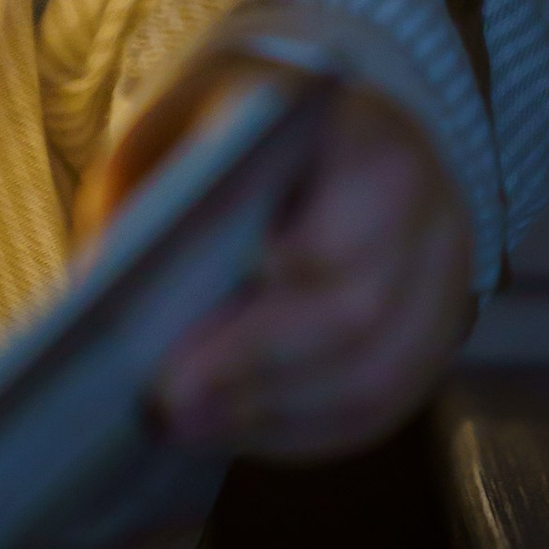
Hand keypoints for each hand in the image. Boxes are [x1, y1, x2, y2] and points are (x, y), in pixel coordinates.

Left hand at [84, 55, 475, 462]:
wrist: (315, 115)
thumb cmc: (225, 129)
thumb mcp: (164, 134)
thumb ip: (136, 207)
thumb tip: (103, 308)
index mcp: (348, 128)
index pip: (321, 245)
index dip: (252, 329)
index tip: (171, 376)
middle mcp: (419, 192)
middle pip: (356, 317)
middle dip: (256, 381)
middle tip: (170, 414)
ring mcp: (445, 258)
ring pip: (382, 371)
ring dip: (284, 417)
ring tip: (195, 431)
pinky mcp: (444, 315)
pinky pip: (393, 395)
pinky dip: (317, 428)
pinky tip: (248, 433)